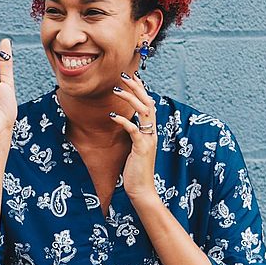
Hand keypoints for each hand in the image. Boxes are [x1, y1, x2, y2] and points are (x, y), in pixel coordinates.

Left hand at [109, 71, 159, 200]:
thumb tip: (127, 122)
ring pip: (143, 112)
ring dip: (130, 99)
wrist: (142, 189)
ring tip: (116, 90)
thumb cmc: (136, 170)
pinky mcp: (141, 148)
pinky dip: (124, 121)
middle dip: (136, 87)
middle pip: (148, 103)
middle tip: (124, 75)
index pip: (148, 104)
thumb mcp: (135, 148)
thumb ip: (134, 134)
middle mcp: (152, 133)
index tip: (132, 76)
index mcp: (151, 131)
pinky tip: (113, 116)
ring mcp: (148, 140)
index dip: (141, 89)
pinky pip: (134, 130)